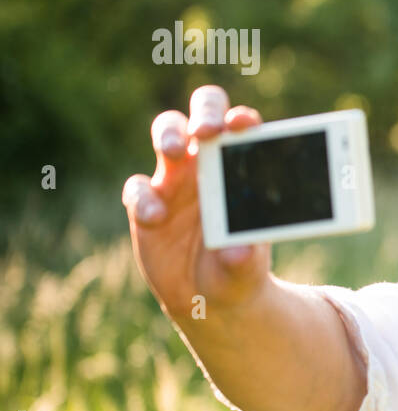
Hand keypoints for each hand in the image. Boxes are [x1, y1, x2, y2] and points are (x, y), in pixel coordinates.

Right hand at [122, 85, 271, 323]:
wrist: (208, 297)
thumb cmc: (237, 268)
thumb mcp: (247, 267)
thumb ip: (245, 257)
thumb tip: (239, 251)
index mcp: (240, 168)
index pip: (242, 129)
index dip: (241, 120)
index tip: (243, 125)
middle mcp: (208, 164)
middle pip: (203, 115)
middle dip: (204, 113)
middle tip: (205, 131)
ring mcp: (174, 180)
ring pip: (166, 134)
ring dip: (168, 135)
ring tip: (173, 152)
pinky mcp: (146, 204)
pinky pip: (138, 188)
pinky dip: (143, 197)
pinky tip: (155, 217)